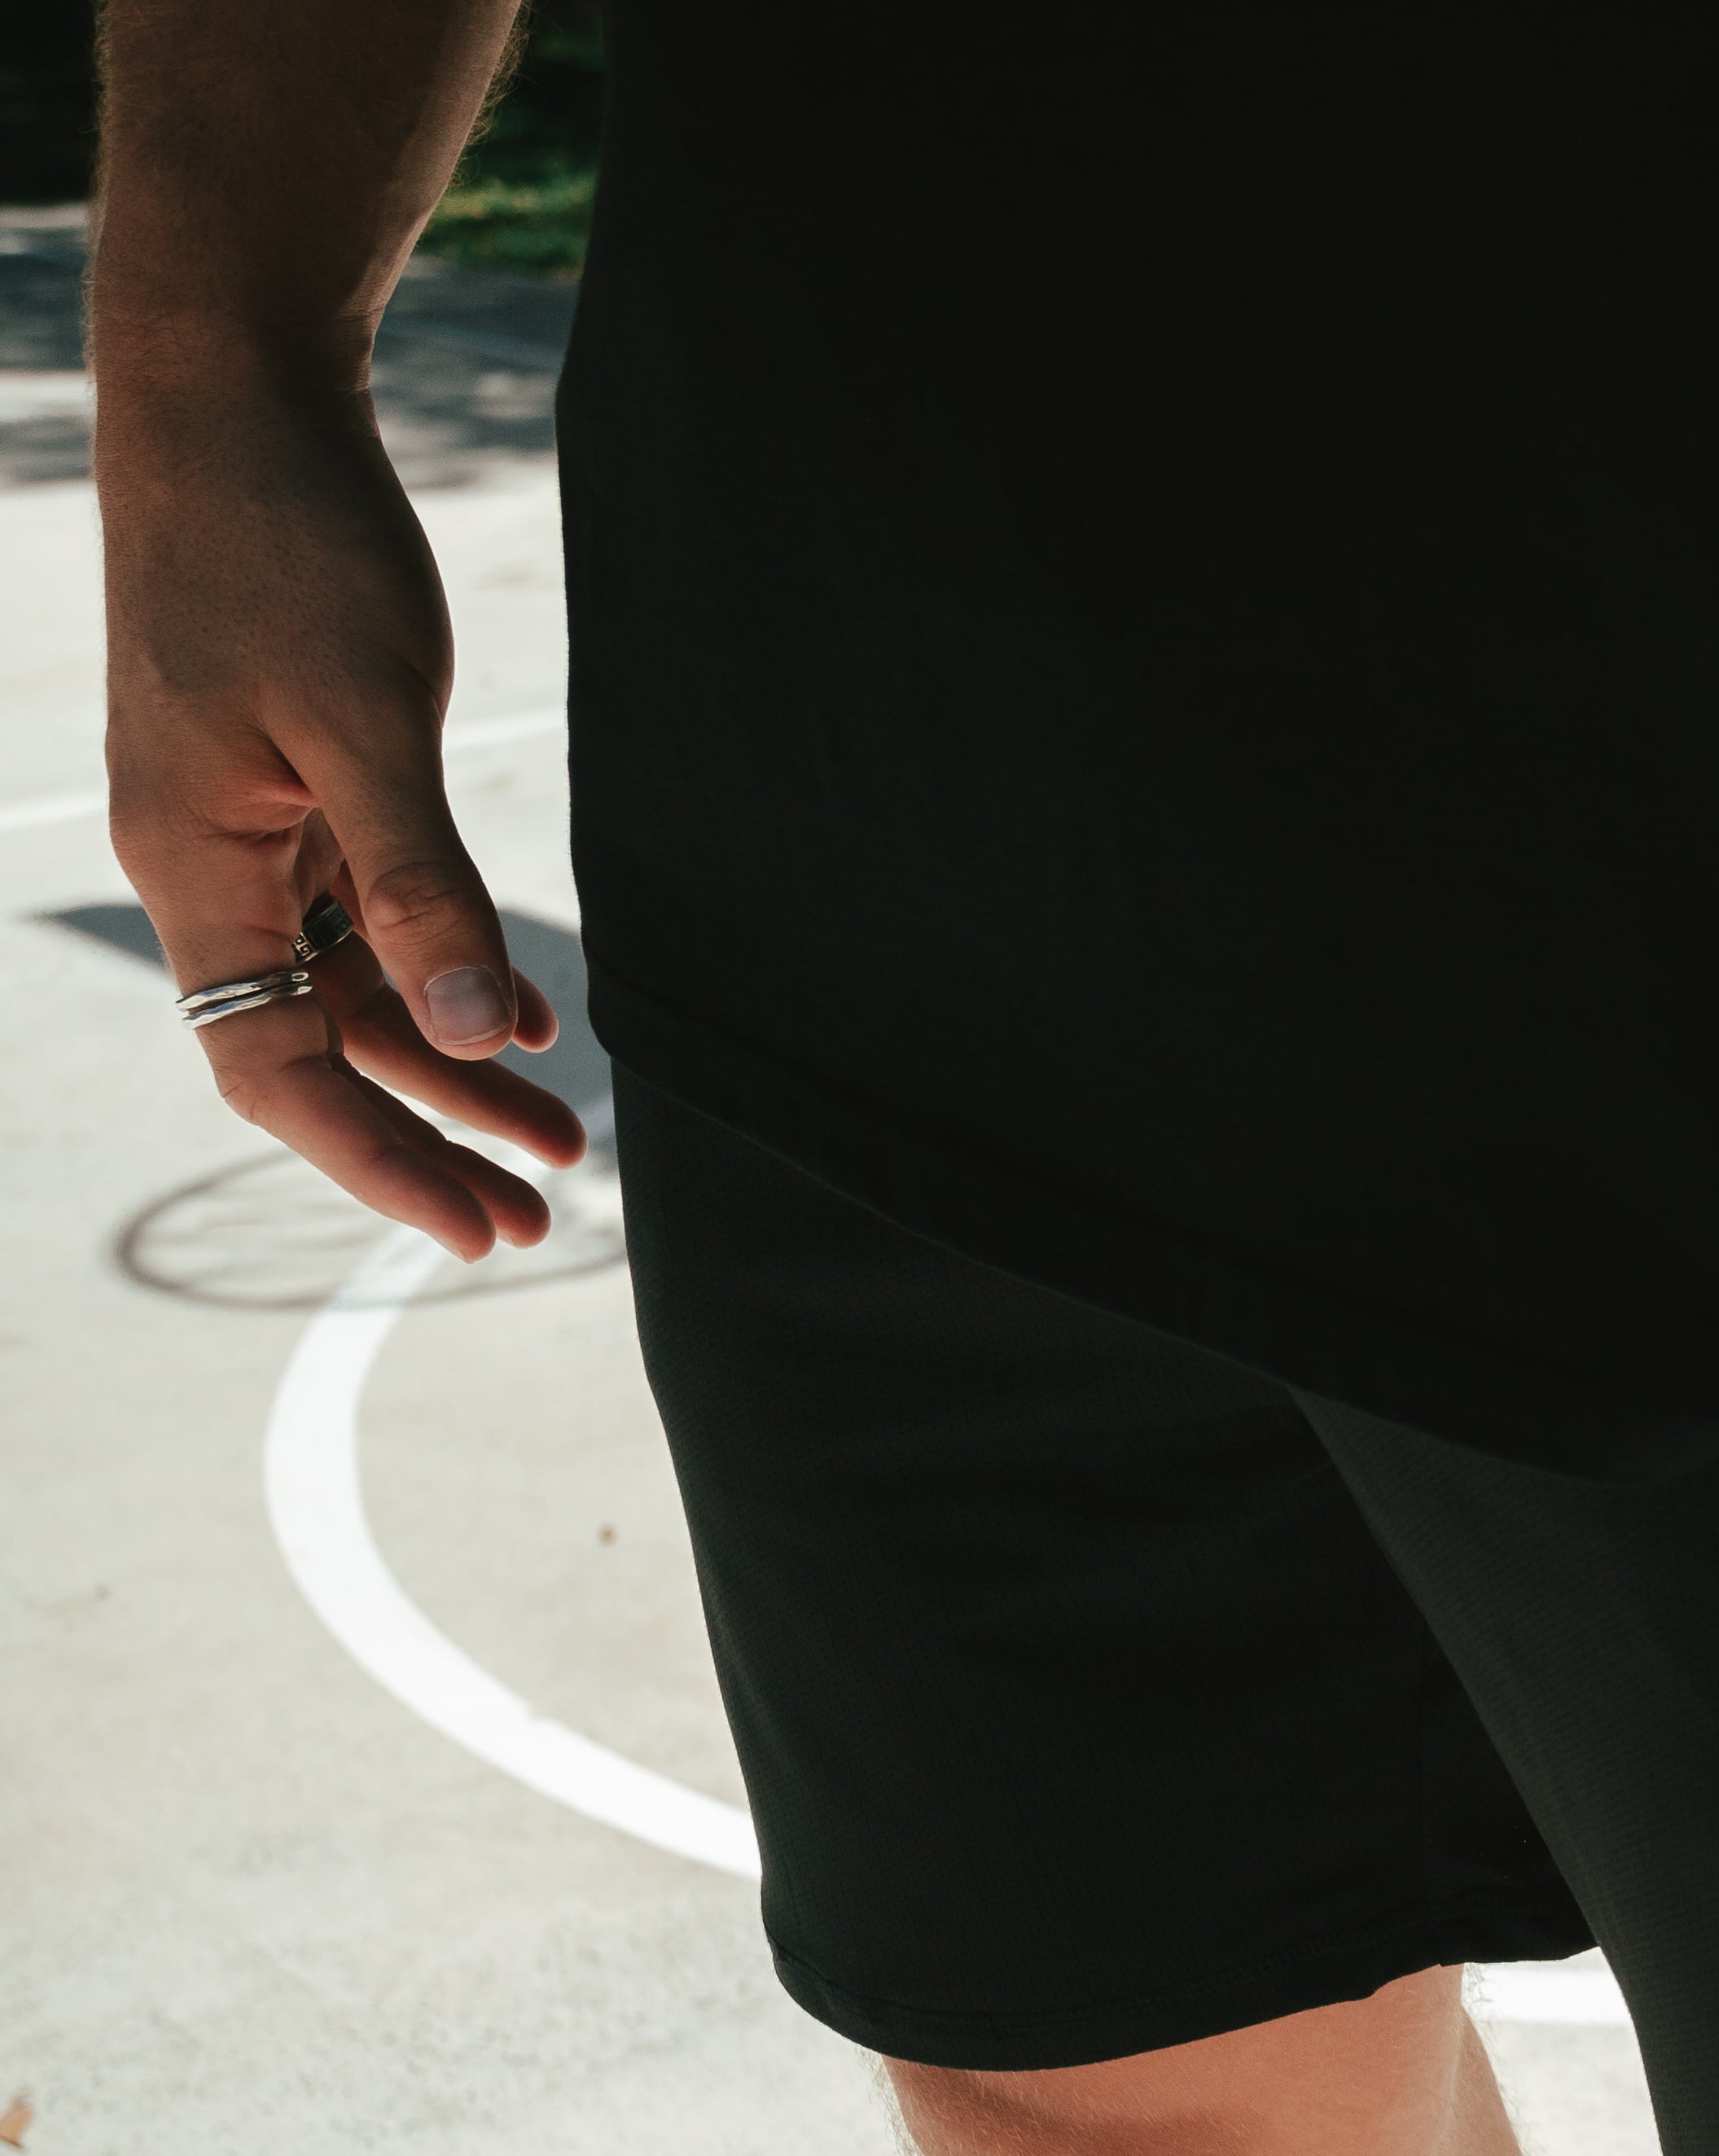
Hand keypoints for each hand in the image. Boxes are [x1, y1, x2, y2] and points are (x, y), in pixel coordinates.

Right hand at [102, 368, 576, 1258]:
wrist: (237, 400)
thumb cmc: (286, 542)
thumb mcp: (364, 721)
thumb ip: (421, 884)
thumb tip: (471, 1033)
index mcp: (195, 866)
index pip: (274, 1066)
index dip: (376, 1158)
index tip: (472, 1229)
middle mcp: (207, 862)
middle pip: (315, 1045)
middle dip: (425, 1135)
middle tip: (538, 1217)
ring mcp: (246, 824)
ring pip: (349, 987)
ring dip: (447, 1062)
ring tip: (560, 1140)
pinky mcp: (290, 781)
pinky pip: (360, 915)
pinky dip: (439, 972)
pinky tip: (520, 1019)